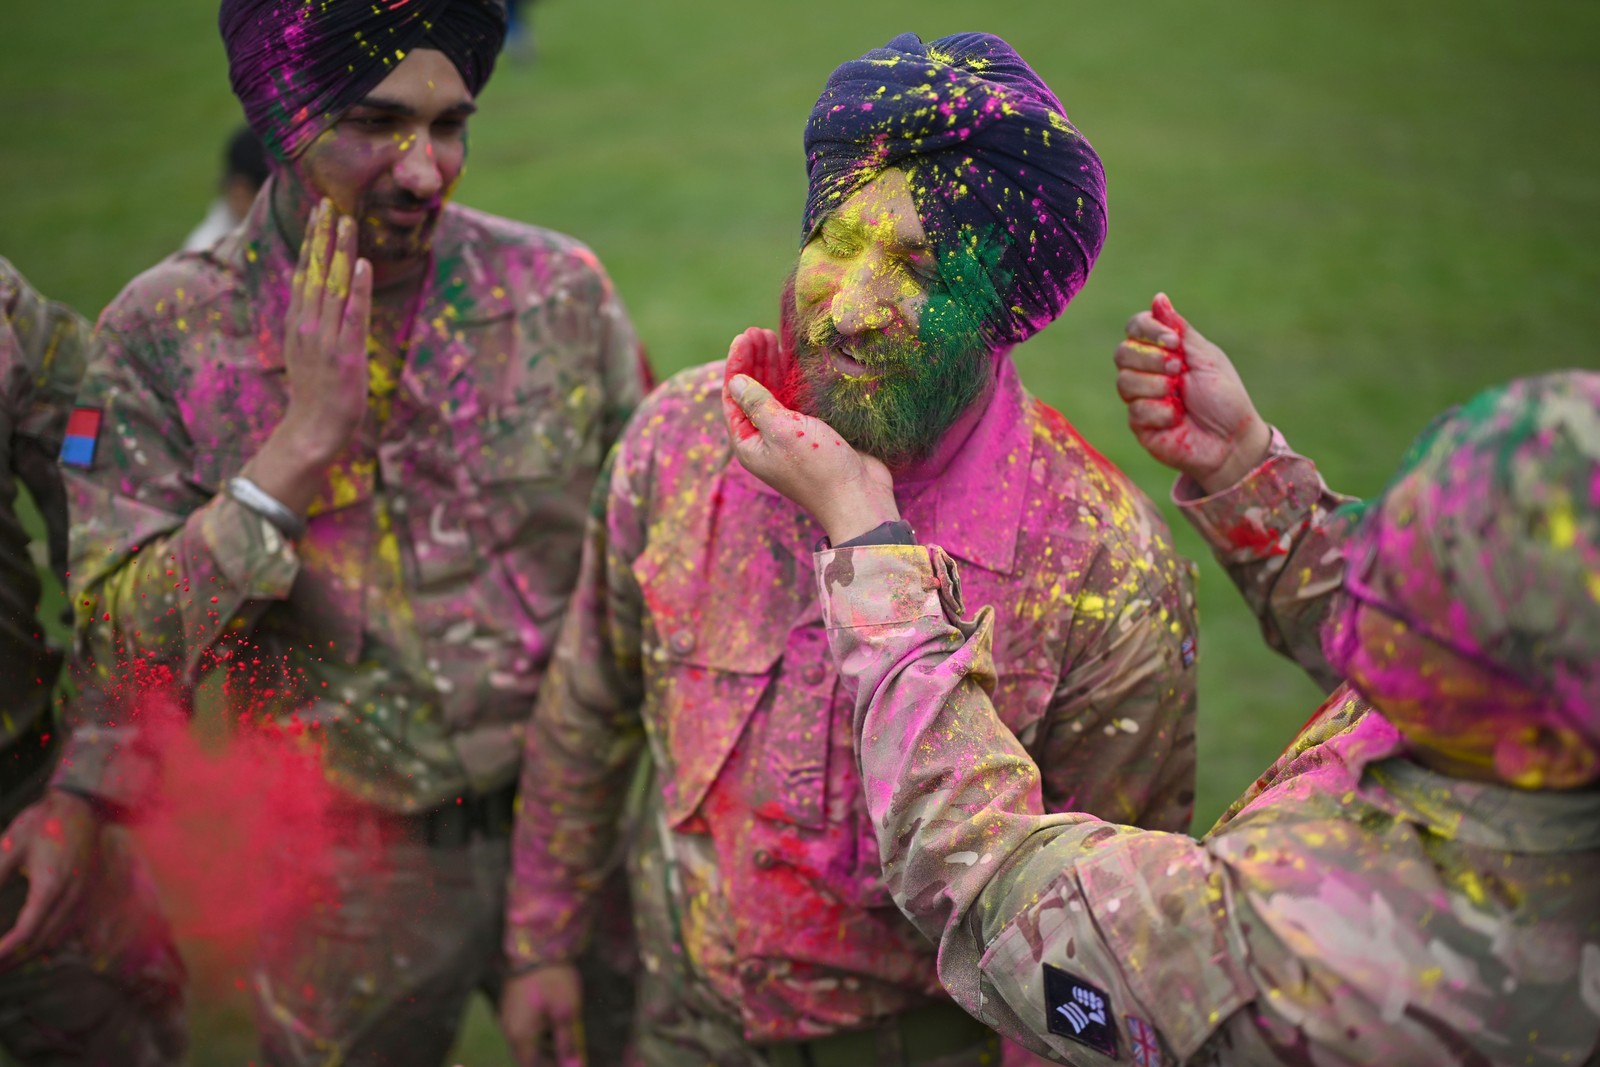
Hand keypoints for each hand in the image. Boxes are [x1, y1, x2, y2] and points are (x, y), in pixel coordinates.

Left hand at [0, 790, 98, 957]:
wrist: (82, 806)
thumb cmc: (43, 823)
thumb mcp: (11, 847)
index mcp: (52, 886)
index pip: (26, 932)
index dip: (4, 951)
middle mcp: (72, 898)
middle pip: (40, 943)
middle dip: (11, 961)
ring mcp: (82, 899)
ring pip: (55, 941)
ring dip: (27, 956)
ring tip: (2, 963)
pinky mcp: (84, 897)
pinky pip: (67, 932)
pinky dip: (46, 946)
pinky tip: (30, 951)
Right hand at [243, 199, 372, 515]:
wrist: (313, 429)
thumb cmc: (316, 392)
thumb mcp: (308, 350)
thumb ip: (312, 321)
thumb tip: (323, 297)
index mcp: (298, 321)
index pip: (304, 272)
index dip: (312, 241)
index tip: (318, 213)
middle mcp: (307, 324)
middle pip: (316, 271)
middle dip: (322, 235)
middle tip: (329, 202)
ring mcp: (325, 337)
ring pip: (334, 285)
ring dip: (341, 252)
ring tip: (346, 221)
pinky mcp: (346, 353)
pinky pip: (354, 314)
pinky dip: (360, 289)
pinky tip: (364, 265)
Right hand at [501, 963, 584, 1066]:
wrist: (536, 947)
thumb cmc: (554, 981)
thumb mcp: (566, 1013)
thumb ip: (567, 1044)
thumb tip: (573, 1066)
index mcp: (520, 1036)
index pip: (532, 1065)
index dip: (551, 1066)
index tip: (569, 1062)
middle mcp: (508, 1029)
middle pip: (526, 1055)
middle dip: (546, 1057)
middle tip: (567, 1053)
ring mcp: (506, 1016)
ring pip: (524, 1041)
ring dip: (542, 1044)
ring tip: (563, 1038)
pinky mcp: (509, 1005)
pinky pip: (521, 1028)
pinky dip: (536, 1032)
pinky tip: (552, 1023)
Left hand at [722, 327, 897, 543]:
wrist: (858, 497)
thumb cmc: (818, 468)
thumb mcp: (783, 431)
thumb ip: (758, 404)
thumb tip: (734, 382)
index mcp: (749, 444)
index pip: (734, 398)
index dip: (737, 365)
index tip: (744, 337)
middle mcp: (764, 439)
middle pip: (752, 392)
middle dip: (754, 361)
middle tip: (758, 331)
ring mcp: (788, 436)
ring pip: (773, 393)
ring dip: (771, 366)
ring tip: (771, 336)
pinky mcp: (812, 432)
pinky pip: (794, 399)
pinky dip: (791, 378)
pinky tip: (792, 358)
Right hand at [1115, 293, 1270, 494]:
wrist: (1232, 442)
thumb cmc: (1225, 399)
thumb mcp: (1206, 358)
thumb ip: (1180, 331)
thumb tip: (1158, 298)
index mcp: (1164, 351)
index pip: (1135, 327)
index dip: (1147, 330)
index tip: (1174, 343)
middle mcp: (1147, 372)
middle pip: (1122, 353)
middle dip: (1151, 360)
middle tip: (1178, 370)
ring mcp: (1140, 398)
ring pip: (1124, 382)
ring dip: (1156, 387)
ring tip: (1179, 397)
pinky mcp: (1139, 425)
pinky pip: (1135, 411)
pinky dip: (1160, 413)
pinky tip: (1177, 419)